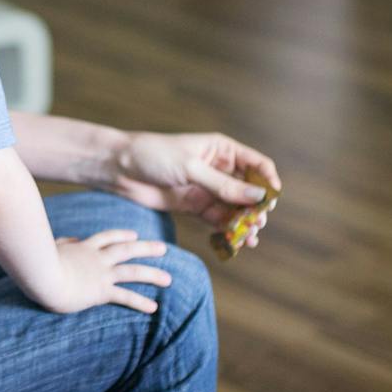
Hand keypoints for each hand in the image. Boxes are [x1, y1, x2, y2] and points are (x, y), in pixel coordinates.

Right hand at [40, 230, 172, 313]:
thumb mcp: (52, 247)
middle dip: (146, 248)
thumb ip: (64, 243)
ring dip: (152, 275)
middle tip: (163, 249)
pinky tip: (153, 307)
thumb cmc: (39, 262)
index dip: (121, 235)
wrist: (41, 274)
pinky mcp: (100, 291)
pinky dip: (140, 302)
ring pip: (132, 271)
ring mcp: (100, 274)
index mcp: (84, 247)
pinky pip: (124, 296)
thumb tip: (71, 240)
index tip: (134, 235)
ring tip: (168, 280)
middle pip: (126, 250)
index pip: (106, 238)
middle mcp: (96, 258)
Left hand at [110, 132, 281, 243]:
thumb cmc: (153, 156)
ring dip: (245, 222)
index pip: (257, 164)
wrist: (119, 169)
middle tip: (257, 223)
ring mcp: (207, 189)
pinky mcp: (195, 206)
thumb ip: (222, 185)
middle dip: (256, 207)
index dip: (268, 181)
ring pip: (235, 208)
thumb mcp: (190, 168)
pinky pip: (218, 220)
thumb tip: (258, 196)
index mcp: (222, 149)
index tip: (272, 199)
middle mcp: (219, 169)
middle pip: (249, 190)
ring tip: (250, 238)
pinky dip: (228, 231)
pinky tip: (236, 242)